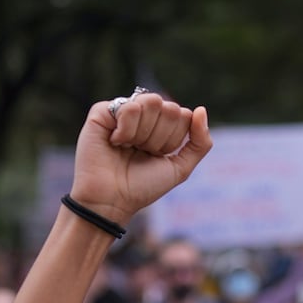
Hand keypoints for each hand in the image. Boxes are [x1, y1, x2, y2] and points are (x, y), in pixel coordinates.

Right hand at [67, 93, 211, 230]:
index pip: (183, 115)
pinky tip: (114, 141)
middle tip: (141, 152)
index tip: (157, 156)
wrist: (111, 200)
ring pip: (152, 102)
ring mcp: (123, 111)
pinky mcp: (102, 112)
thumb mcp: (180, 168)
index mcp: (161, 126)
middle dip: (159, 137)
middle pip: (170, 108)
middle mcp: (144, 115)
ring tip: (128, 147)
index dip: (173, 140)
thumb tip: (201, 110)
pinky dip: (126, 129)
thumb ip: (200, 142)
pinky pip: (128, 107)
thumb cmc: (142, 186)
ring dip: (143, 134)